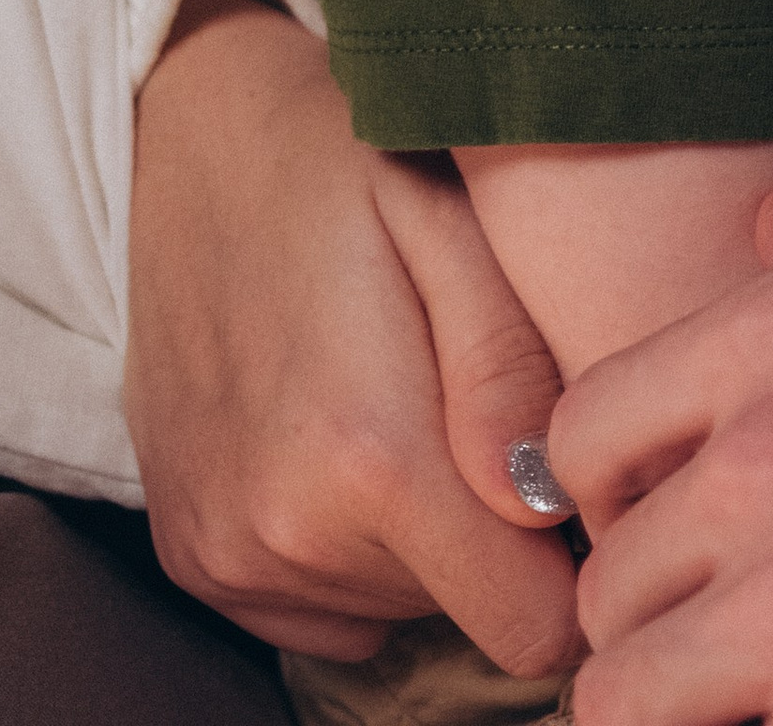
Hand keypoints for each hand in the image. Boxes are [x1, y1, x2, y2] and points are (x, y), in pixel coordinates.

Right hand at [124, 0, 580, 673]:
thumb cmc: (346, 164)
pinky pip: (318, 608)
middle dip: (498, 530)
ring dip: (425, 532)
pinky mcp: (193, 557)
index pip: (530, 630)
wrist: (189, 141)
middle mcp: (286, 534)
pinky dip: (350, 547)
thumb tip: (545, 505)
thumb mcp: (452, 221)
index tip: (583, 486)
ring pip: (395, 606)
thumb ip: (509, 366)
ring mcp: (229, 554)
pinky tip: (347, 434)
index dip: (577, 567)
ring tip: (412, 398)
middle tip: (484, 401)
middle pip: (466, 608)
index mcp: (371, 459)